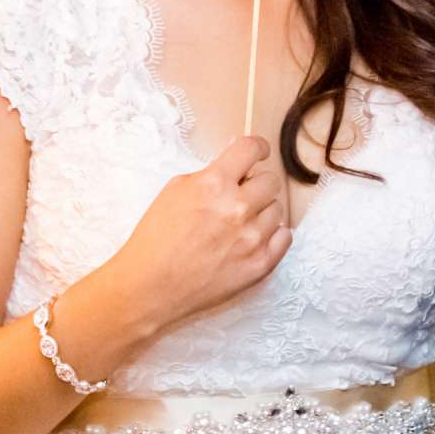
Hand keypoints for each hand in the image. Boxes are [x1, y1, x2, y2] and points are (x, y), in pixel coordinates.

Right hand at [106, 135, 289, 326]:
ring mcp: (251, 238)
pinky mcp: (259, 264)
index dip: (257, 147)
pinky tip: (254, 237)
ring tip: (240, 223)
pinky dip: (273, 234)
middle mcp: (237, 208)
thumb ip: (209, 176)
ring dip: (262, 211)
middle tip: (241, 195)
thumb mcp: (174, 190)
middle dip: (256, 184)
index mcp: (214, 184)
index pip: (251, 149)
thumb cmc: (156, 239)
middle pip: (270, 181)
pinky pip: (284, 237)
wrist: (149, 286)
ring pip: (277, 209)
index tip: (258, 152)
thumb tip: (235, 171)